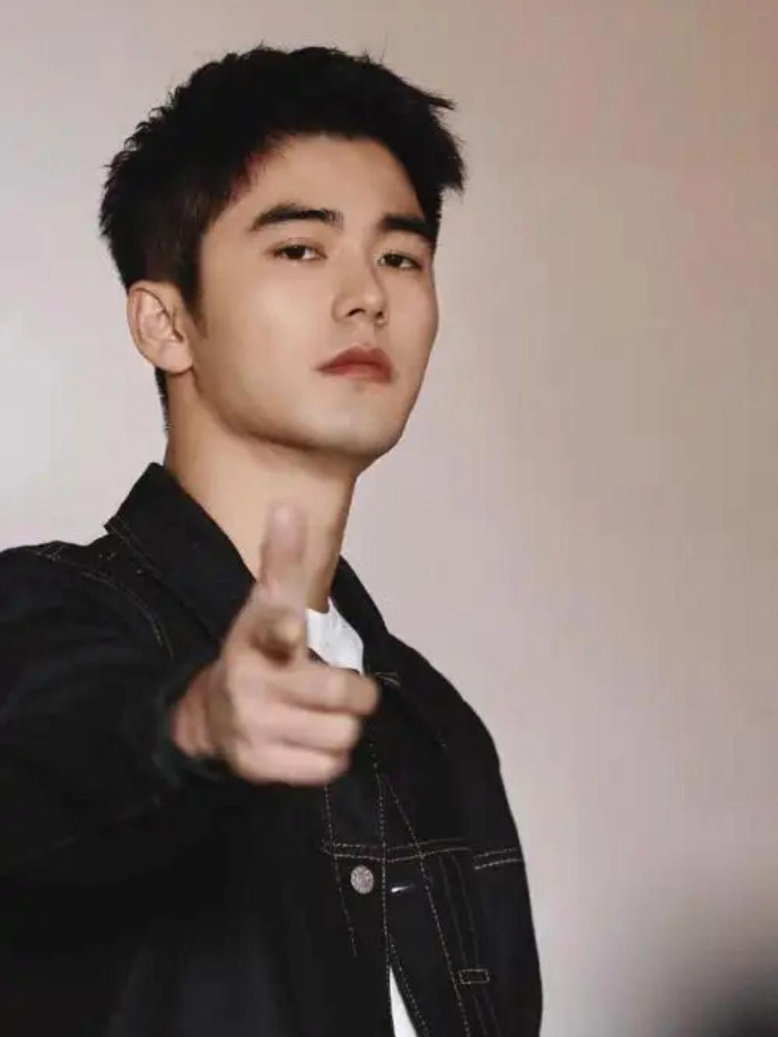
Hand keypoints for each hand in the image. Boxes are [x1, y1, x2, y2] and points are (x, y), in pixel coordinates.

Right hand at [170, 503, 378, 784]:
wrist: (210, 713)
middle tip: (351, 692)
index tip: (293, 628)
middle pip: (338, 694)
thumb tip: (288, 505)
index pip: (270, 627)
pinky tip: (311, 741)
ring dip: (345, 727)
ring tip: (325, 717)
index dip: (284, 628)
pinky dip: (330, 758)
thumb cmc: (258, 649)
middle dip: (357, 695)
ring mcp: (252, 727)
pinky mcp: (259, 766)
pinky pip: (326, 769)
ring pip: (340, 735)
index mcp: (255, 636)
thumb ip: (283, 561)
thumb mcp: (266, 604)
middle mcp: (249, 681)